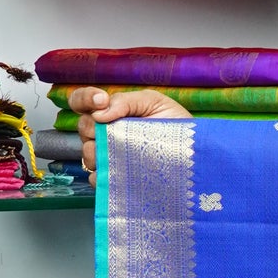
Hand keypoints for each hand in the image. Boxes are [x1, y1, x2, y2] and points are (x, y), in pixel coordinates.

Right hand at [65, 86, 190, 179]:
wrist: (193, 152)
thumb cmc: (174, 125)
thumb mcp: (154, 103)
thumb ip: (127, 101)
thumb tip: (100, 112)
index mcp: (112, 111)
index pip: (84, 101)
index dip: (85, 98)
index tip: (101, 101)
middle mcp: (105, 132)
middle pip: (84, 127)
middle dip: (92, 128)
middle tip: (110, 131)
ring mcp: (109, 155)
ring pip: (87, 153)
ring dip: (95, 153)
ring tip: (115, 154)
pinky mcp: (115, 177)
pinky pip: (97, 178)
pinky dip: (101, 176)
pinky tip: (114, 174)